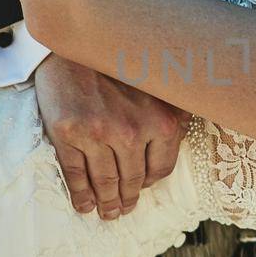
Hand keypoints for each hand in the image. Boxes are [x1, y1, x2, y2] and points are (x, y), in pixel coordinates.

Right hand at [32, 54, 189, 219]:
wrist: (71, 44)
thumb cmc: (116, 64)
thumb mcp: (156, 85)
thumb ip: (173, 110)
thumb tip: (187, 130)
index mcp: (160, 121)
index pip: (161, 169)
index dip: (150, 184)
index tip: (143, 188)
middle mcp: (131, 131)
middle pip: (133, 180)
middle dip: (127, 199)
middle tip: (122, 210)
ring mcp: (98, 134)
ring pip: (105, 182)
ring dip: (106, 203)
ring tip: (106, 212)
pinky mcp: (68, 134)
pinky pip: (76, 175)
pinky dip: (80, 195)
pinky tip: (83, 204)